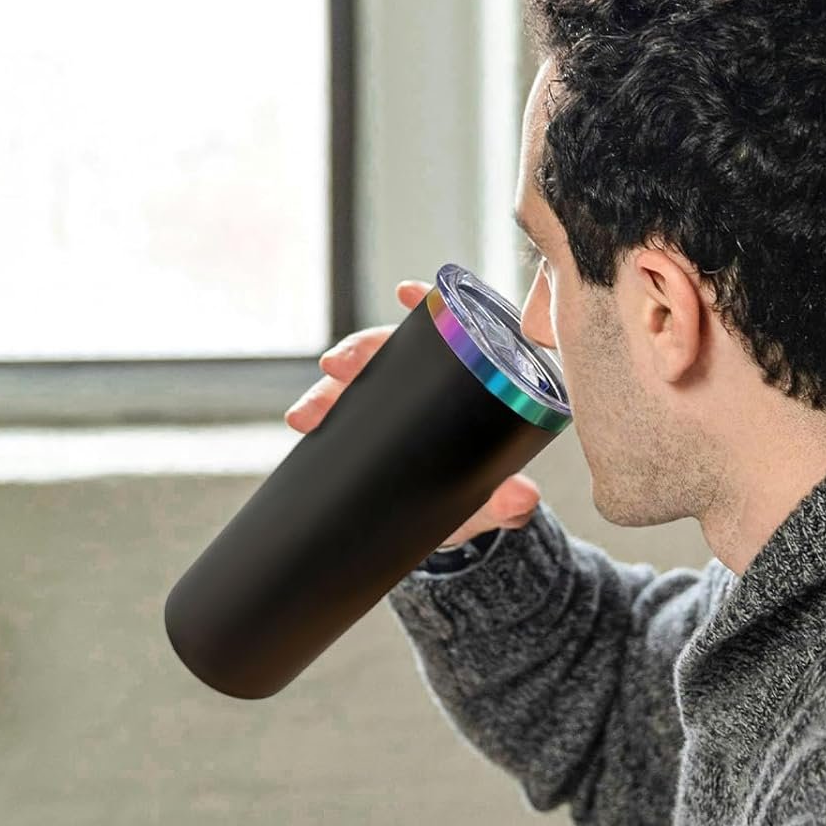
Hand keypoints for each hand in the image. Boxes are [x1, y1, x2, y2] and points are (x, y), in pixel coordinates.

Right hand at [285, 278, 544, 549]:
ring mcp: (394, 405)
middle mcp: (427, 387)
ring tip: (308, 414)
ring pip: (360, 383)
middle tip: (336, 367)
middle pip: (394, 353)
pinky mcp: (368, 426)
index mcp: (467, 388)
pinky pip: (343, 413)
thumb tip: (522, 497)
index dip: (429, 309)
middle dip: (361, 352)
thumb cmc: (480, 503)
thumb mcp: (493, 502)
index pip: (449, 335)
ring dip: (330, 390)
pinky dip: (321, 413)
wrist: (450, 530)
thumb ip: (511, 502)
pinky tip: (303, 420)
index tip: (406, 294)